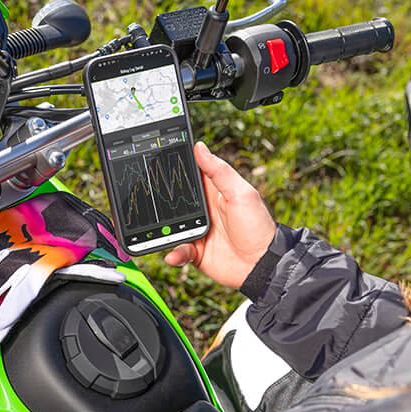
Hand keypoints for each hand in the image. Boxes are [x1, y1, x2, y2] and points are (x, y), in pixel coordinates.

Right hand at [164, 142, 276, 288]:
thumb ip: (219, 171)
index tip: (156, 160)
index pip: (189, 175)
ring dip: (164, 231)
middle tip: (148, 201)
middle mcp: (202, 211)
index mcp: (213, 192)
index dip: (174, 168)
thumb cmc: (258, 226)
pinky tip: (173, 255)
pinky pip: (179, 251)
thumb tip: (199, 147)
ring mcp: (197, 231)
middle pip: (174, 202)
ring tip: (160, 234)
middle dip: (161, 203)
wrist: (263, 264)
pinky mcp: (196, 252)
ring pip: (171, 228)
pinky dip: (174, 254)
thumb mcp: (241, 193)